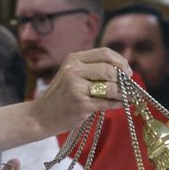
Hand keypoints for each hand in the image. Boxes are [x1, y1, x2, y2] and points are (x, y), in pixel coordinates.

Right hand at [0, 48, 131, 154]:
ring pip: (111, 87)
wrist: (40, 116)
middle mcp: (74, 70)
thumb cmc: (60, 96)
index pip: (105, 53)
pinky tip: (121, 104)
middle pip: (110, 70)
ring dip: (122, 93)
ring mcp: (77, 88)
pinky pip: (108, 103)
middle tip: (127, 86)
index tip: (127, 71)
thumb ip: (93, 70)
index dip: (121, 61)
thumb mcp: (72, 75)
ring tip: (125, 96)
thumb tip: (124, 72)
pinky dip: (119, 104)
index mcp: (74, 59)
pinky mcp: (81, 105)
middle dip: (123, 79)